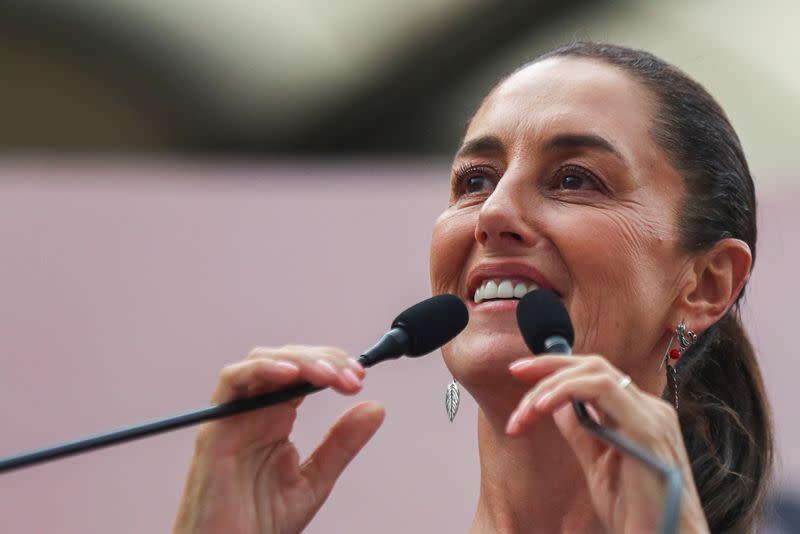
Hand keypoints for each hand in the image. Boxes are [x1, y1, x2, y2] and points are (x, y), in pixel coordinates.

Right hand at [173, 345, 384, 533]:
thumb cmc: (258, 526)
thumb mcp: (314, 480)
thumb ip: (342, 444)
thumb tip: (375, 408)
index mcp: (275, 419)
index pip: (303, 374)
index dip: (333, 366)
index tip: (359, 376)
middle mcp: (253, 412)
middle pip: (286, 361)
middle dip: (323, 360)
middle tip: (352, 377)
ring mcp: (233, 416)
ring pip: (262, 361)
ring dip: (299, 360)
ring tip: (329, 375)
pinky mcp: (214, 428)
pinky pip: (232, 381)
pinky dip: (261, 368)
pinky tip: (291, 374)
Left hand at [507, 355, 708, 532]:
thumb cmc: (637, 513)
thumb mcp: (597, 465)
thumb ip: (582, 432)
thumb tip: (556, 405)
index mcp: (639, 415)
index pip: (595, 375)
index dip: (556, 368)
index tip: (521, 372)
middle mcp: (650, 409)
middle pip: (594, 365)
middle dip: (549, 364)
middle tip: (515, 371)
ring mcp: (652, 416)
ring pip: (595, 372)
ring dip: (551, 384)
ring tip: (525, 410)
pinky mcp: (646, 429)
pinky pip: (602, 390)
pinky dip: (566, 391)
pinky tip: (542, 407)